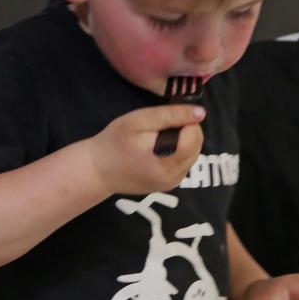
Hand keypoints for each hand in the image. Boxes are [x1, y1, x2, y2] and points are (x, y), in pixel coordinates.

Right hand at [86, 104, 204, 194]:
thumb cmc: (115, 142)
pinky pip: (185, 164)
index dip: (187, 121)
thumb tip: (200, 113)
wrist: (98, 170)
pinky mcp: (169, 186)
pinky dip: (179, 152)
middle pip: (197, 146)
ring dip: (185, 141)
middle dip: (187, 131)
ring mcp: (171, 184)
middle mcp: (172, 177)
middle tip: (164, 125)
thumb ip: (170, 116)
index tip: (169, 116)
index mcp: (165, 161)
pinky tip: (162, 147)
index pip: (194, 136)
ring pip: (193, 155)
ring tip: (161, 136)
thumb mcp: (139, 121)